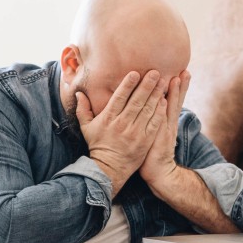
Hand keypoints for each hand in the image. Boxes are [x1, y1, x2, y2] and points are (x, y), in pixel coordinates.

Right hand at [76, 69, 167, 192]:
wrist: (109, 169)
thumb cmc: (98, 146)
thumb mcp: (86, 128)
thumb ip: (83, 109)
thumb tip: (78, 93)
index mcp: (108, 119)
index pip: (119, 98)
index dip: (127, 85)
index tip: (135, 73)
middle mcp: (122, 125)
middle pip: (136, 102)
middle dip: (146, 86)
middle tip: (155, 72)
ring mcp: (135, 133)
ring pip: (147, 111)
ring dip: (156, 95)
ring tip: (163, 82)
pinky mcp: (145, 141)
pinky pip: (154, 124)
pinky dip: (159, 112)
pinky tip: (165, 101)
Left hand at [139, 70, 189, 186]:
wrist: (160, 173)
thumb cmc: (154, 153)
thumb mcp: (157, 134)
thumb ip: (157, 121)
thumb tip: (156, 107)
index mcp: (168, 122)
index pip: (174, 101)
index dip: (179, 88)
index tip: (182, 72)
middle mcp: (169, 124)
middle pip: (177, 101)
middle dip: (181, 86)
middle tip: (185, 70)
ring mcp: (166, 130)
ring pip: (171, 108)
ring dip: (175, 94)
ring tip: (177, 78)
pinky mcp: (160, 138)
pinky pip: (161, 122)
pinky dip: (163, 112)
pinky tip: (164, 101)